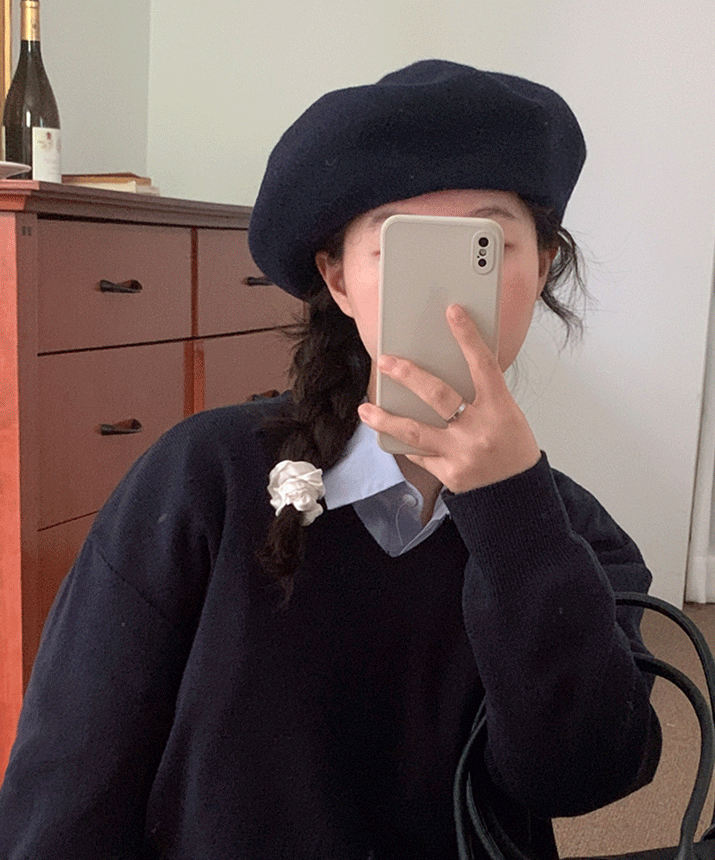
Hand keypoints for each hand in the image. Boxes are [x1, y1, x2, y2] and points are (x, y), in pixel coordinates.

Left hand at [357, 304, 540, 493]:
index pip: (483, 365)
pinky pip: (420, 455)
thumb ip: (480, 394)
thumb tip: (446, 368)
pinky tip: (391, 435)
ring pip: (416, 432)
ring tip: (365, 410)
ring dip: (386, 419)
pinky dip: (406, 443)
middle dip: (408, 376)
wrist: (516, 492)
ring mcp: (462, 454)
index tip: (453, 312)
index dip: (468, 336)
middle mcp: (480, 430)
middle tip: (386, 362)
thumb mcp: (507, 414)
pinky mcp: (450, 475)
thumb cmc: (512, 447)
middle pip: (438, 396)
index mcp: (500, 409)